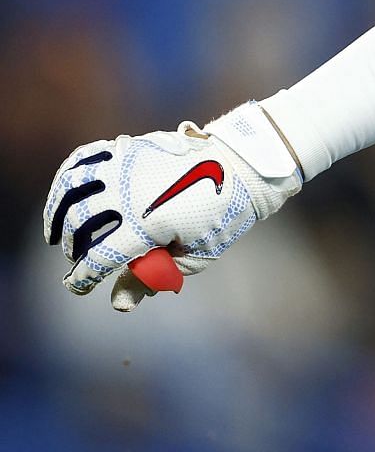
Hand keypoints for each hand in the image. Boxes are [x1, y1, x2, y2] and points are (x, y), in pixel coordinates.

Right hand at [43, 101, 301, 310]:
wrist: (241, 166)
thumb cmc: (222, 216)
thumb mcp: (195, 256)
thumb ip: (152, 279)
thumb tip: (117, 304)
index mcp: (150, 224)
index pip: (100, 258)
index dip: (83, 277)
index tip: (77, 287)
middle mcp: (131, 193)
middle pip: (80, 224)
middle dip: (73, 248)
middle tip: (77, 259)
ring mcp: (126, 166)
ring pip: (72, 190)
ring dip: (57, 214)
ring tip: (57, 233)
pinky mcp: (128, 147)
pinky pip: (83, 159)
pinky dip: (66, 179)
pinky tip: (65, 196)